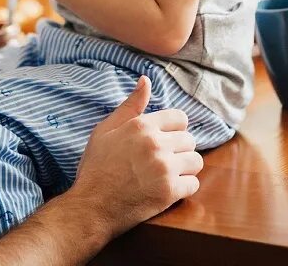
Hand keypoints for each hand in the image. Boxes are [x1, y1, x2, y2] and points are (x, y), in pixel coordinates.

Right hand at [65, 76, 202, 236]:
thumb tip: (146, 80)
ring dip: (185, 168)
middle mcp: (156, 144)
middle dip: (179, 149)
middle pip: (190, 140)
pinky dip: (184, 188)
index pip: (180, 118)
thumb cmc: (96, 167)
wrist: (91, 206)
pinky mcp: (169, 192)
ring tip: (168, 174)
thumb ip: (130, 105)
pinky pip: (194, 184)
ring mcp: (164, 168)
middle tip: (163, 161)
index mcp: (142, 126)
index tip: (164, 141)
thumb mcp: (105, 130)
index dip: (174, 129)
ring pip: (196, 161)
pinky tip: (168, 189)